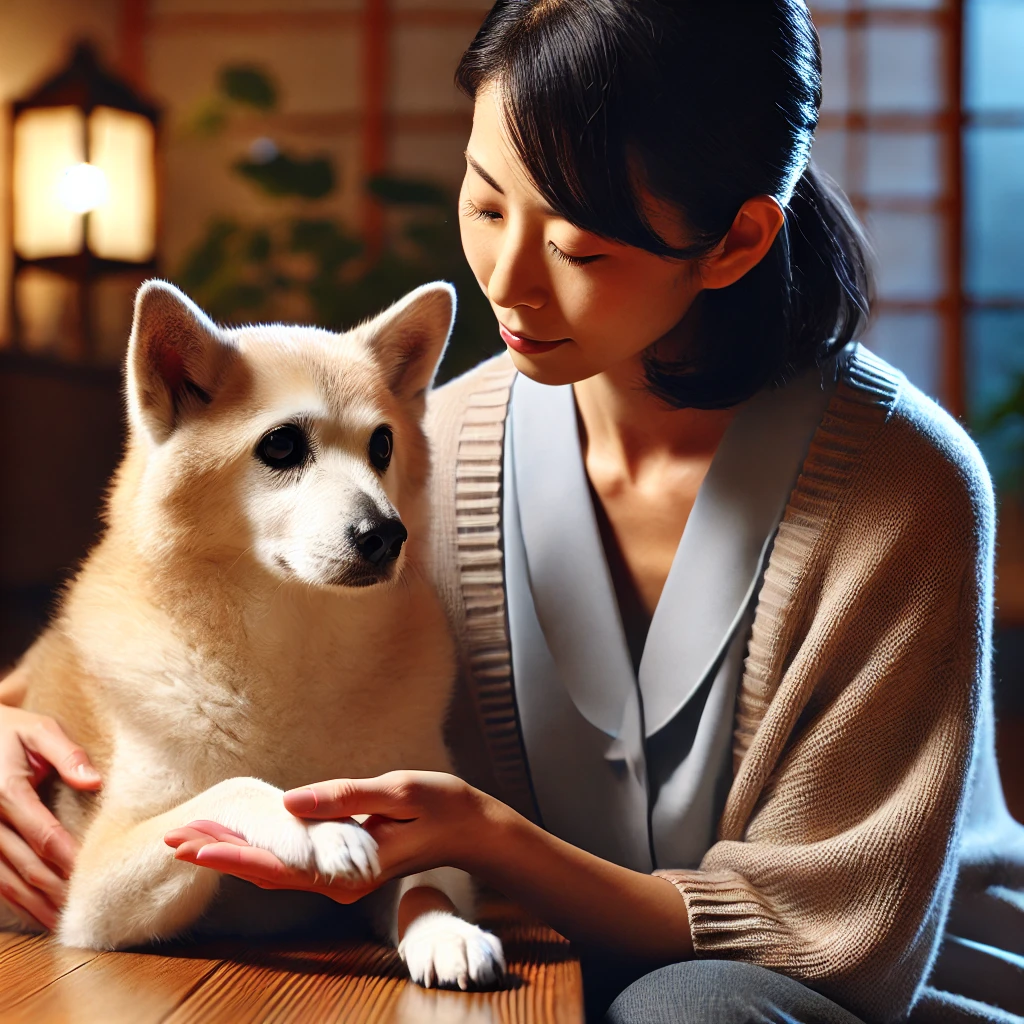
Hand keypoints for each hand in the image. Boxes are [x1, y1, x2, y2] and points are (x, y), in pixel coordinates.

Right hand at [0, 692, 101, 928]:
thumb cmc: (9, 730)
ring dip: (36, 902)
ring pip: (7, 881)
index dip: (68, 857)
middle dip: (57, 888)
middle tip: (88, 906)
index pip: (43, 834)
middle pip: (25, 865)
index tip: (93, 874)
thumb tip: (94, 782)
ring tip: (65, 921)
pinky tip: (38, 911)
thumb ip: (68, 754)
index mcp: (7, 792)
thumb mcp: (39, 730)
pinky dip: (16, 899)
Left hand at [165, 770, 486, 902]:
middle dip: (221, 853)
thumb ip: (343, 798)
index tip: (192, 844)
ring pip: (276, 868)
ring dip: (237, 852)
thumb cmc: (439, 807)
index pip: (278, 863)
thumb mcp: (396, 792)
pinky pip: (293, 861)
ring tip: (195, 836)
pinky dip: (262, 849)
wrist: (471, 829)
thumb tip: (289, 801)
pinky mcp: (344, 864)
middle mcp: (338, 880)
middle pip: (267, 870)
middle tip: (173, 837)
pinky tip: (242, 838)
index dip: (232, 852)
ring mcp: (340, 875)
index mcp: (348, 867)